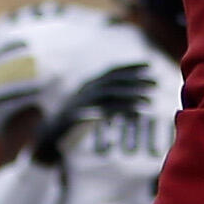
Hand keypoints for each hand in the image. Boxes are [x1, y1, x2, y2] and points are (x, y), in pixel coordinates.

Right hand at [35, 60, 157, 167]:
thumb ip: (108, 106)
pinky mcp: (79, 115)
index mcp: (88, 85)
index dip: (129, 67)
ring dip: (130, 95)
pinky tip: (135, 114)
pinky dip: (120, 111)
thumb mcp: (92, 112)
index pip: (111, 71)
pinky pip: (103, 111)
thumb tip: (132, 108)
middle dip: (135, 80)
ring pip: (110, 94)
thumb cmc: (73, 125)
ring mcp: (80, 102)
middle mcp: (84, 90)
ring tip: (149, 101)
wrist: (49, 138)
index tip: (149, 66)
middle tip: (155, 83)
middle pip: (113, 81)